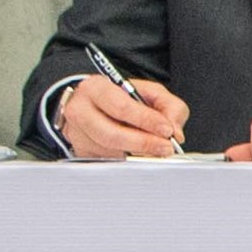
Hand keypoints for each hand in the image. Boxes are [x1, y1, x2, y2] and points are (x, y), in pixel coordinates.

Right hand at [59, 72, 190, 158]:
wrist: (96, 104)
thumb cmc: (123, 97)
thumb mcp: (151, 92)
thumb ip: (170, 106)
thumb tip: (174, 132)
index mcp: (95, 88)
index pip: (121, 107)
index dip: (147, 121)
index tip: (166, 130)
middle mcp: (80, 111)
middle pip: (111, 135)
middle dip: (144, 144)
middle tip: (165, 148)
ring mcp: (77, 134)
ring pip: (109, 153)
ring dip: (138, 156)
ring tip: (157, 151)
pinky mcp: (81, 152)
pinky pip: (107, 163)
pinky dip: (129, 162)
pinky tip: (141, 156)